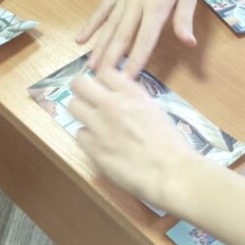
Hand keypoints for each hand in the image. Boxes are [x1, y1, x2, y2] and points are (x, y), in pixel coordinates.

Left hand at [71, 67, 196, 208]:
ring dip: (81, 113)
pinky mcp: (93, 147)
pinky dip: (87, 138)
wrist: (170, 172)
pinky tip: (99, 145)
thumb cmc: (171, 144)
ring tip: (92, 123)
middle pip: (79, 84)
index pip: (104, 72)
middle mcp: (112, 104)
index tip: (104, 89)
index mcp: (131, 93)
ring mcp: (99, 125)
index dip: (102, 81)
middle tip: (88, 101)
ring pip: (73, 106)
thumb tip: (121, 101)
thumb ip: (134, 101)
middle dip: (82, 91)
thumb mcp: (155, 111)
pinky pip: (79, 134)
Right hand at [76, 0, 197, 74]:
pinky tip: (81, 40)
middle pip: (122, 37)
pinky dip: (91, 25)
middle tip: (101, 81)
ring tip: (90, 67)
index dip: (136, 60)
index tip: (127, 80)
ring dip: (99, 48)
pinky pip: (102, 10)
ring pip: (109, 27)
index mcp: (156, 6)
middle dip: (112, 60)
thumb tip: (188, 42)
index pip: (144, 40)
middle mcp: (136, 4)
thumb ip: (184, 17)